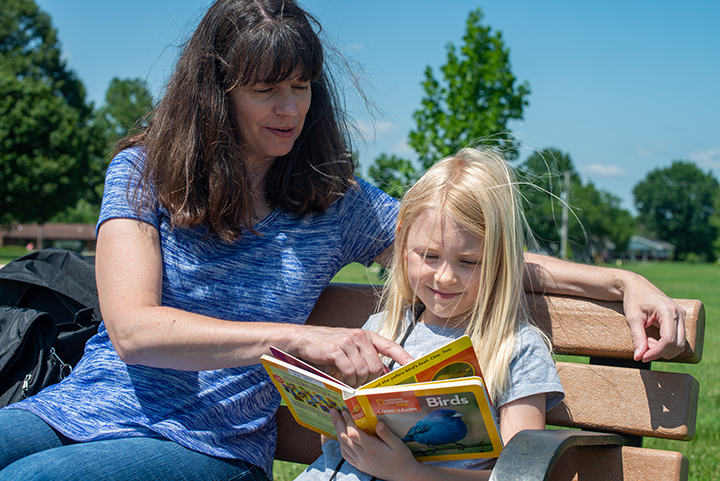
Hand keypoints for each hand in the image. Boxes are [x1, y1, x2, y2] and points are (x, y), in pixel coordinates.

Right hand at [295, 327, 413, 386]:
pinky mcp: (336, 350)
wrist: (304, 339)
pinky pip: (349, 372)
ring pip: (363, 372)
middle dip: (370, 380)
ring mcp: (348, 342)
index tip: (415, 366)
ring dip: (356, 382)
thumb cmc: (329, 347)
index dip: (404, 357)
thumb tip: (383, 374)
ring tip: (347, 380)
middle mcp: (359, 336)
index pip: (390, 346)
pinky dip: (346, 380)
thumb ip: (367, 357)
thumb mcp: (351, 349)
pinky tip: (340, 379)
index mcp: (366, 335)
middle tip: (359, 384)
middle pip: (376, 367)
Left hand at [332, 409, 419, 480]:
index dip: (347, 421)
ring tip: (335, 421)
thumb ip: (387, 434)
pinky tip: (341, 438)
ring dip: (337, 432)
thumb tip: (378, 422)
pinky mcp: (360, 466)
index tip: (344, 410)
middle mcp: (363, 455)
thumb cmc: (402, 458)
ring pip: (343, 446)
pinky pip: (346, 455)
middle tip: (333, 411)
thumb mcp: (398, 445)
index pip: (354, 433)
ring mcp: (360, 461)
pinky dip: (341, 445)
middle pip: (345, 437)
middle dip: (338, 423)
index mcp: (372, 448)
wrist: (403, 476)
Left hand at [622, 273, 685, 361]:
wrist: (636, 286)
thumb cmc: (633, 299)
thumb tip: (639, 357)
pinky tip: (653, 339)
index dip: (656, 352)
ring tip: (647, 341)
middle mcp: (679, 314)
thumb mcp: (632, 318)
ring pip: (680, 344)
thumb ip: (637, 338)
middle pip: (677, 344)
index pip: (668, 340)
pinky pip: (678, 339)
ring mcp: (681, 316)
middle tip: (643, 345)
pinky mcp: (679, 320)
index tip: (643, 357)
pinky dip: (666, 345)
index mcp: (668, 311)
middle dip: (660, 351)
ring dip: (664, 349)